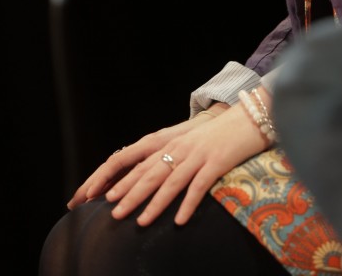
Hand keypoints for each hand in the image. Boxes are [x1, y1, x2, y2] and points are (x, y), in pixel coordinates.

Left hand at [67, 93, 270, 225]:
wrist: (248, 119)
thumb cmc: (217, 135)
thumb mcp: (187, 142)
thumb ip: (166, 156)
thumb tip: (143, 179)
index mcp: (167, 141)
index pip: (132, 160)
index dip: (112, 177)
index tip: (93, 195)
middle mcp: (179, 146)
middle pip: (149, 173)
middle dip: (129, 194)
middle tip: (112, 214)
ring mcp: (198, 154)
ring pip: (171, 181)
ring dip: (155, 203)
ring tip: (140, 222)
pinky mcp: (217, 162)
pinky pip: (199, 185)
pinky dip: (188, 203)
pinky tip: (179, 220)